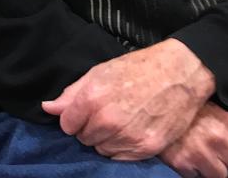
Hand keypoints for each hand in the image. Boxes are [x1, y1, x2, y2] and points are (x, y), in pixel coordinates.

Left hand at [41, 39, 215, 159]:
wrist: (180, 73)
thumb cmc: (138, 68)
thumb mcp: (100, 72)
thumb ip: (72, 93)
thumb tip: (48, 108)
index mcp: (92, 99)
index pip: (67, 125)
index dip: (74, 118)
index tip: (85, 112)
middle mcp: (107, 120)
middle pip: (84, 139)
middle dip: (90, 128)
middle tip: (107, 113)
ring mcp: (127, 136)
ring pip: (101, 150)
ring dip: (106, 139)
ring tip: (121, 121)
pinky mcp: (146, 148)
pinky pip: (120, 158)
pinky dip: (122, 148)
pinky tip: (131, 131)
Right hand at [159, 103, 227, 177]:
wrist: (150, 101)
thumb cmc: (187, 100)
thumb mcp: (217, 101)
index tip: (227, 135)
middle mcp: (218, 138)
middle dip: (226, 154)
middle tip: (210, 142)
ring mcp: (200, 153)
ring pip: (220, 174)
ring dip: (211, 166)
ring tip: (199, 151)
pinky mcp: (182, 164)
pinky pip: (196, 177)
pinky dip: (192, 169)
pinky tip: (185, 154)